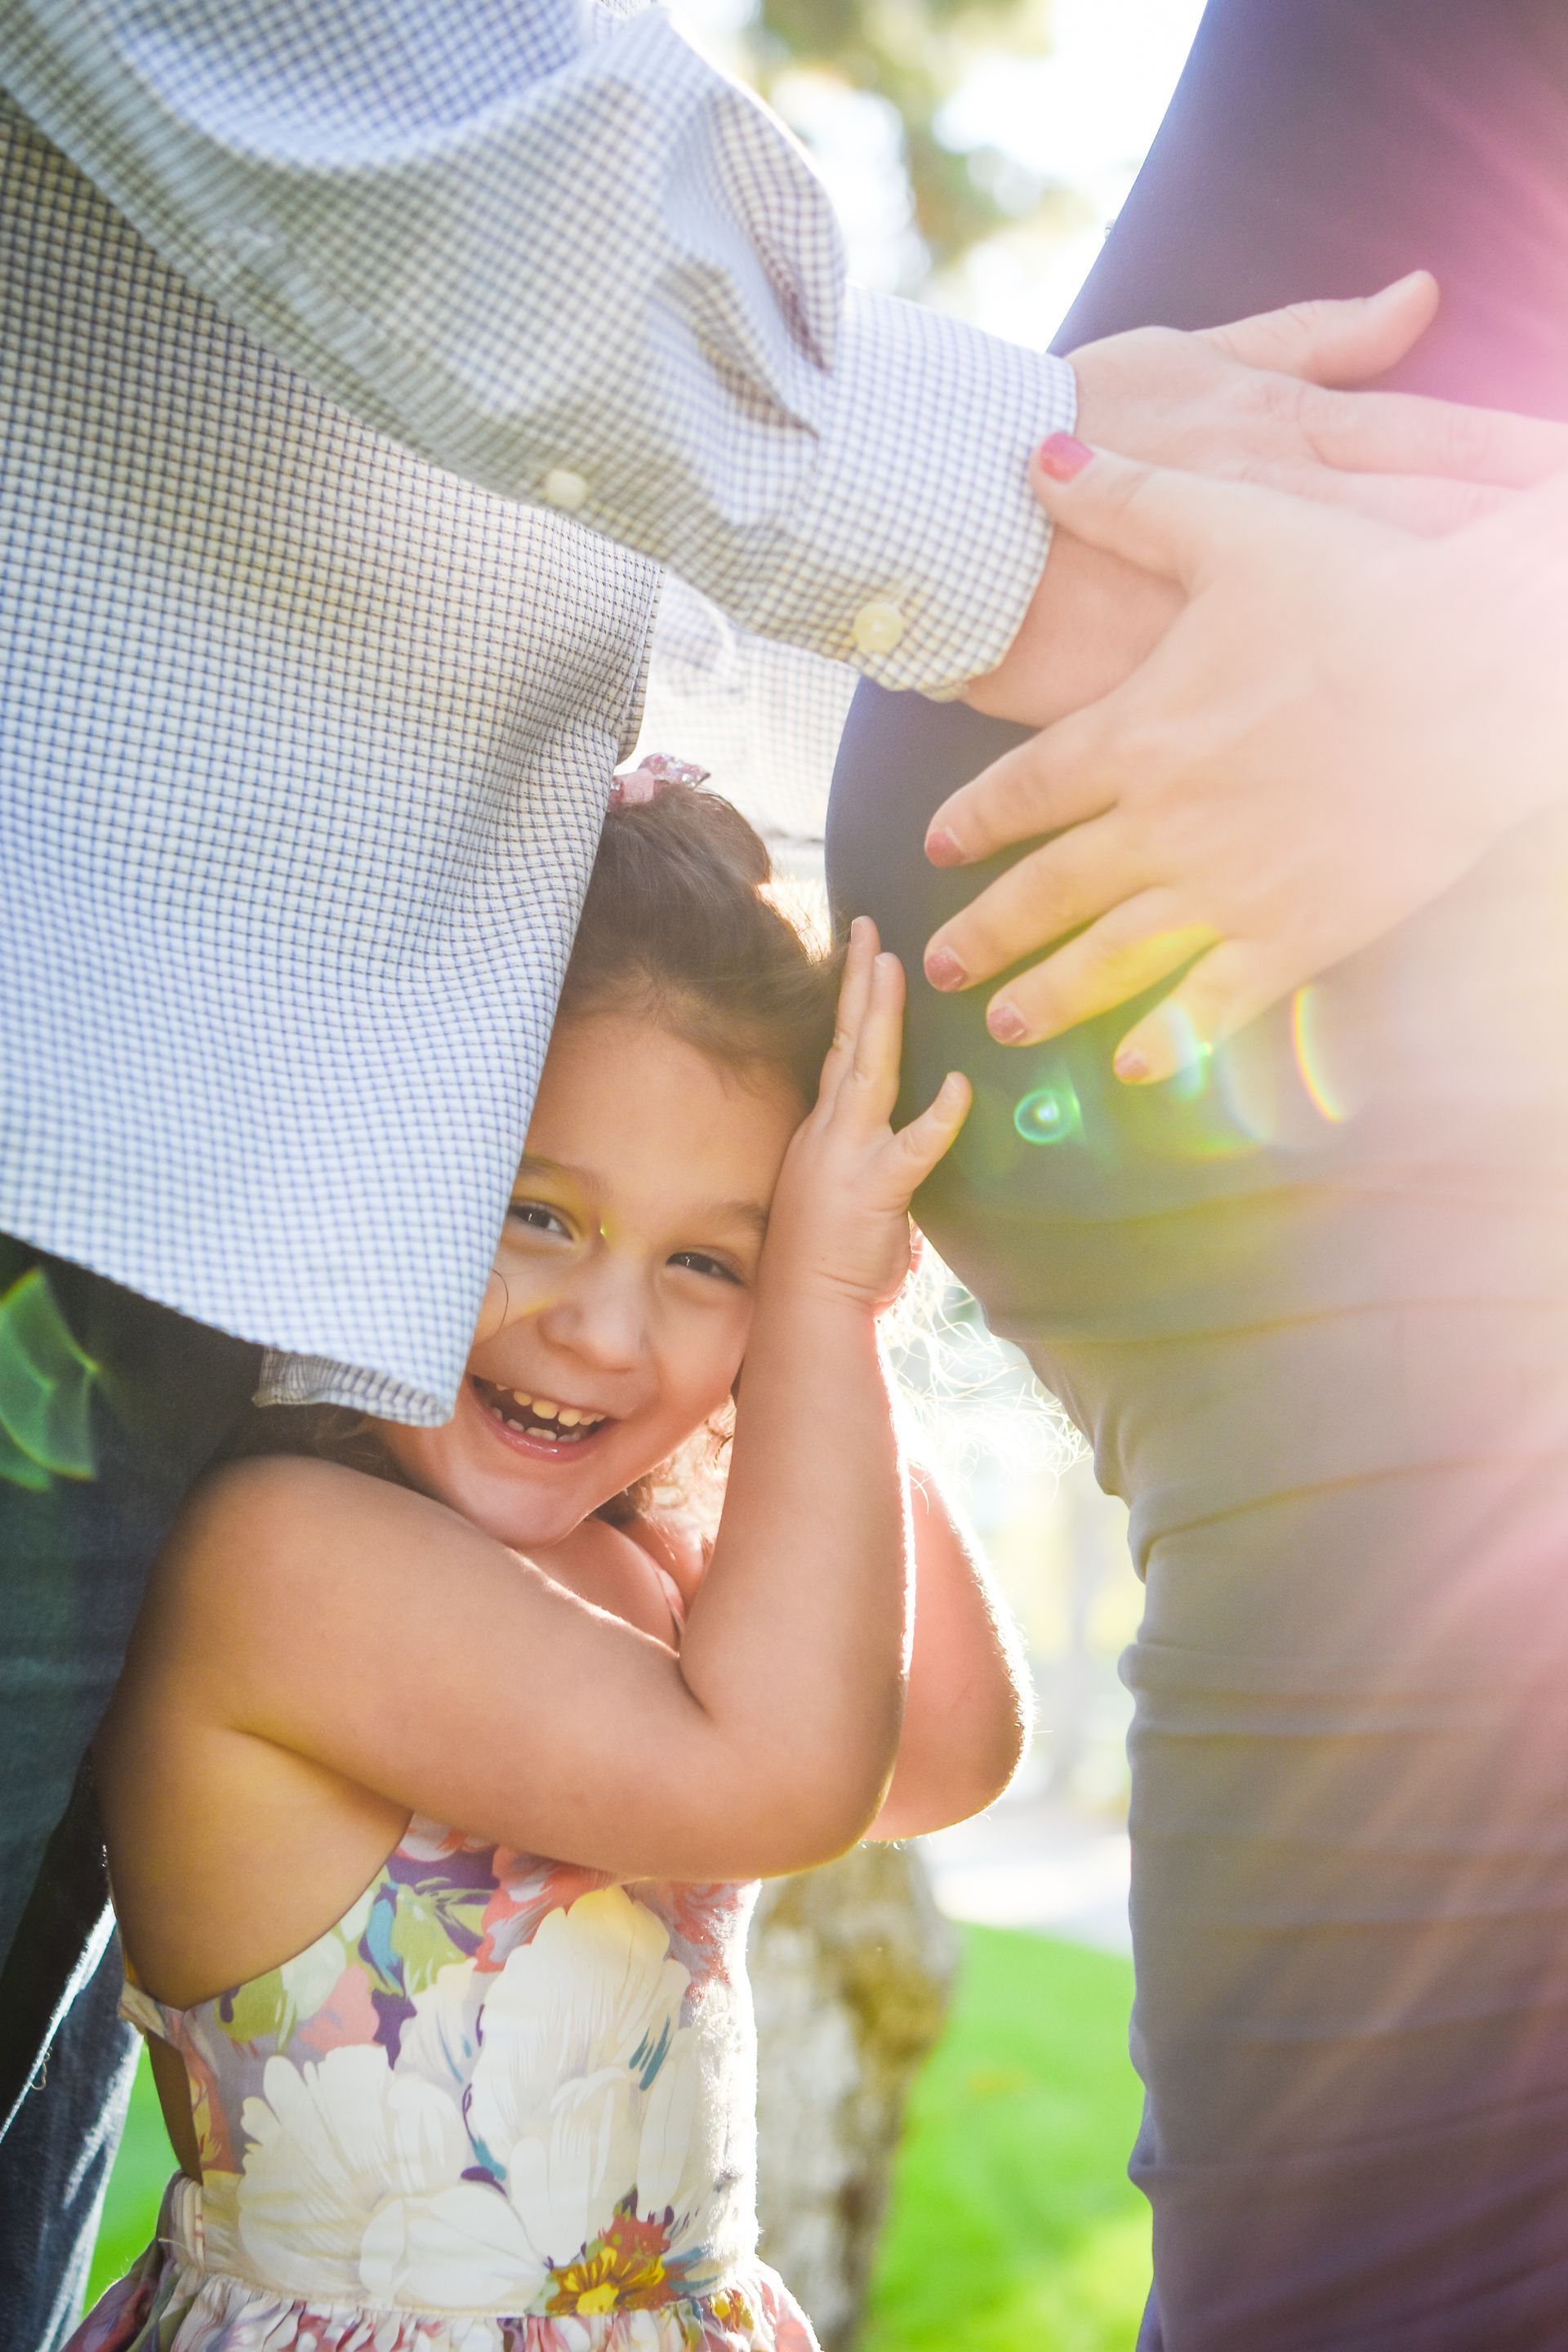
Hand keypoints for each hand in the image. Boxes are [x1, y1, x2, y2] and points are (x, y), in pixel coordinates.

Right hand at [767, 919, 969, 1310]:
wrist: (803, 1308)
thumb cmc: (827, 1260)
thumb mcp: (843, 1194)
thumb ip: (869, 1156)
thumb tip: (896, 1137)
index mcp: (823, 1131)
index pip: (837, 1051)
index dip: (852, 1001)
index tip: (864, 952)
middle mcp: (830, 1132)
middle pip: (846, 1041)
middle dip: (859, 981)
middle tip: (871, 928)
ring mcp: (849, 1157)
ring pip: (867, 1071)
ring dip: (881, 1017)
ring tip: (893, 966)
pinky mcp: (875, 1190)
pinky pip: (912, 1147)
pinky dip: (938, 1116)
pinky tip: (962, 1086)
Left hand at [925, 444, 1567, 1083]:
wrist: (1484, 662)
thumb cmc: (1364, 586)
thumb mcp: (1233, 527)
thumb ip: (1127, 502)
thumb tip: (1038, 455)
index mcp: (1133, 733)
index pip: (1021, 791)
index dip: (970, 823)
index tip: (937, 849)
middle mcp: (1163, 823)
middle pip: (1046, 892)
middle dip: (987, 935)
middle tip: (942, 968)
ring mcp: (1228, 887)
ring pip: (1112, 959)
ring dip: (1053, 997)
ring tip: (1012, 1024)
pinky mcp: (1300, 931)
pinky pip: (1215, 1004)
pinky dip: (1168, 1040)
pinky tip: (1133, 1065)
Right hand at [969, 273, 1567, 727]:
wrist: (937, 516)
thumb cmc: (1060, 419)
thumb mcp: (1190, 357)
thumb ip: (1312, 338)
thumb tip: (1421, 298)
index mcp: (1288, 440)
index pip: (1443, 448)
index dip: (1526, 466)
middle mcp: (1278, 533)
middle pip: (1432, 548)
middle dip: (1516, 571)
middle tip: (1563, 603)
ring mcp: (1236, 629)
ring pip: (1368, 648)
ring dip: (1449, 672)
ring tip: (1516, 705)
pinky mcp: (1181, 707)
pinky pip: (1274, 740)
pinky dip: (1350, 748)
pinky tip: (1396, 796)